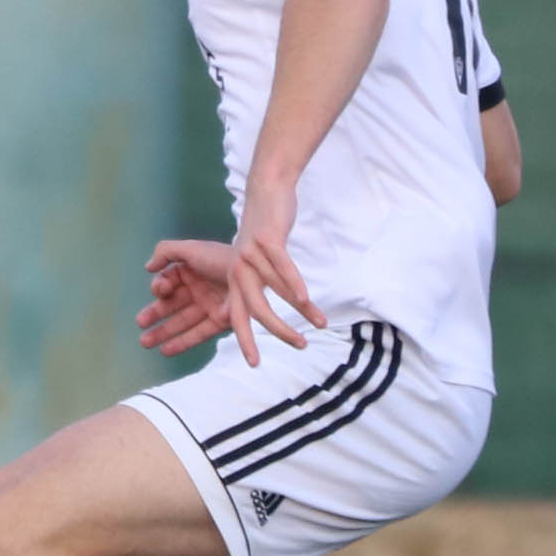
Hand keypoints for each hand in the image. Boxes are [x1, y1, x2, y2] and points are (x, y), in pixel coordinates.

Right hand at [137, 239, 235, 356]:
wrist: (251, 272)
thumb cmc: (220, 258)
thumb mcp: (189, 249)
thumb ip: (165, 252)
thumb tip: (148, 267)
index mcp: (190, 273)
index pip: (168, 284)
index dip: (160, 288)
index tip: (161, 290)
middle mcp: (198, 290)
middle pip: (171, 305)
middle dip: (154, 315)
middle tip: (140, 324)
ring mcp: (209, 306)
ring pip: (181, 322)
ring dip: (163, 333)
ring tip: (145, 342)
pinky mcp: (220, 322)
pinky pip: (198, 334)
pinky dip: (182, 343)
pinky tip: (166, 351)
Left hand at [224, 177, 326, 364]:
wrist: (266, 191)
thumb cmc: (265, 229)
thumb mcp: (258, 258)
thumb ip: (264, 281)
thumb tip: (278, 302)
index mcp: (236, 278)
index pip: (236, 315)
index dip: (245, 339)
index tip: (255, 364)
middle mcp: (238, 269)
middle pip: (252, 309)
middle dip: (274, 331)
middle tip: (298, 347)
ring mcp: (250, 254)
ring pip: (274, 290)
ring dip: (299, 310)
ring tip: (319, 324)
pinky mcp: (267, 240)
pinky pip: (282, 266)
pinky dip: (293, 284)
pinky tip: (305, 300)